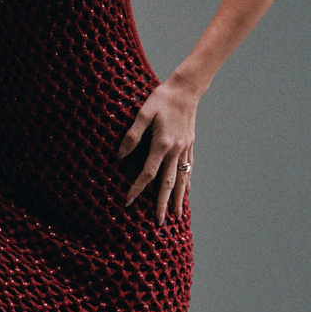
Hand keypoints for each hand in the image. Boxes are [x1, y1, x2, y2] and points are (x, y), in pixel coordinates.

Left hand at [118, 76, 197, 223]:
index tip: (128, 201)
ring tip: (176, 216)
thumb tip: (120, 155)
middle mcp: (175, 150)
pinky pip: (188, 169)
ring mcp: (185, 149)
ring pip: (181, 179)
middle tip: (158, 223)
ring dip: (177, 199)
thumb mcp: (143, 113)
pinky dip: (187, 184)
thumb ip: (132, 135)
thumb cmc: (162, 98)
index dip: (137, 189)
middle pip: (167, 183)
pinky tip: (185, 192)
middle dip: (161, 204)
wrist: (186, 89)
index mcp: (161, 144)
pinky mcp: (190, 145)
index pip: (148, 173)